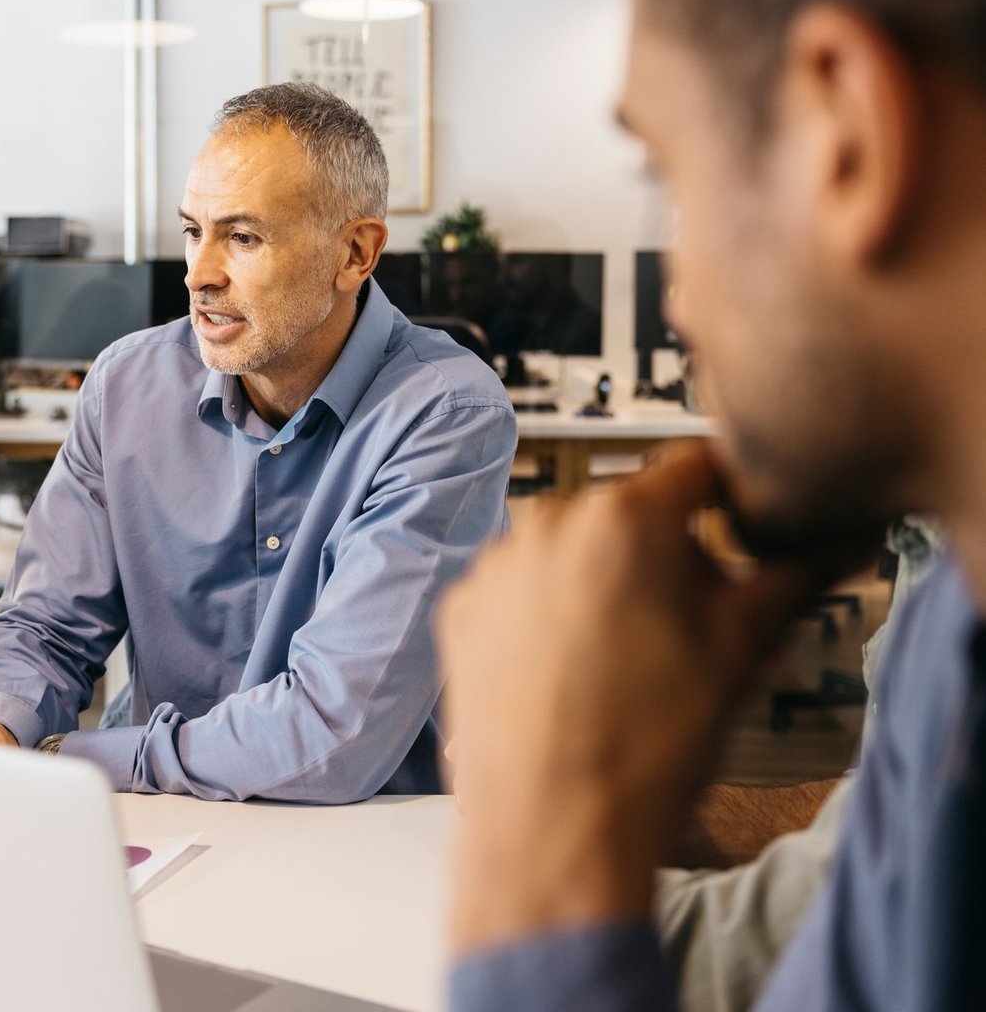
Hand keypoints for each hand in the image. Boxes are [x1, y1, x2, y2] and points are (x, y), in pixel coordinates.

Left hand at [436, 443, 845, 951]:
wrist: (550, 829)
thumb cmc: (648, 745)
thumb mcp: (740, 652)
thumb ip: (793, 577)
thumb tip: (837, 542)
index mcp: (623, 519)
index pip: (697, 468)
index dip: (733, 499)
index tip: (747, 535)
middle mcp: (547, 524)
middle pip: (630, 512)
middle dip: (668, 554)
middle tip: (694, 626)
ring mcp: (494, 566)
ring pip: (571, 551)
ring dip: (604, 583)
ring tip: (627, 662)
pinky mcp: (460, 610)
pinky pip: (520, 588)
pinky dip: (547, 614)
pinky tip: (570, 674)